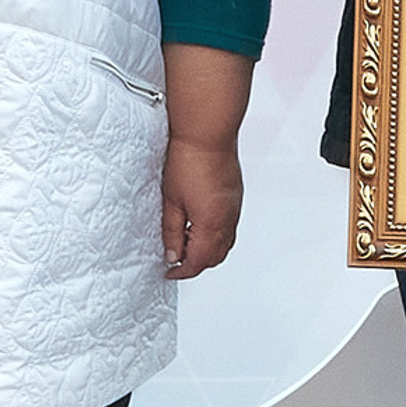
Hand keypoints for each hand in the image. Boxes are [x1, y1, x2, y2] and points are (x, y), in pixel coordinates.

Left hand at [162, 132, 243, 279]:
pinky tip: (199, 227)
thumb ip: (171, 232)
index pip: (199, 261)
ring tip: (185, 243)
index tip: (169, 271)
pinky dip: (216, 236)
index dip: (182, 271)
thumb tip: (172, 253)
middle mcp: (228, 220)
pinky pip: (229, 228)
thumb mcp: (171, 201)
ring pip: (225, 244)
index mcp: (211, 224)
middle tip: (176, 260)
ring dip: (207, 251)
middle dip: (196, 264)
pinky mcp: (235, 198)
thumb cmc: (189, 160)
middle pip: (216, 257)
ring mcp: (234, 208)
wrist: (207, 135)